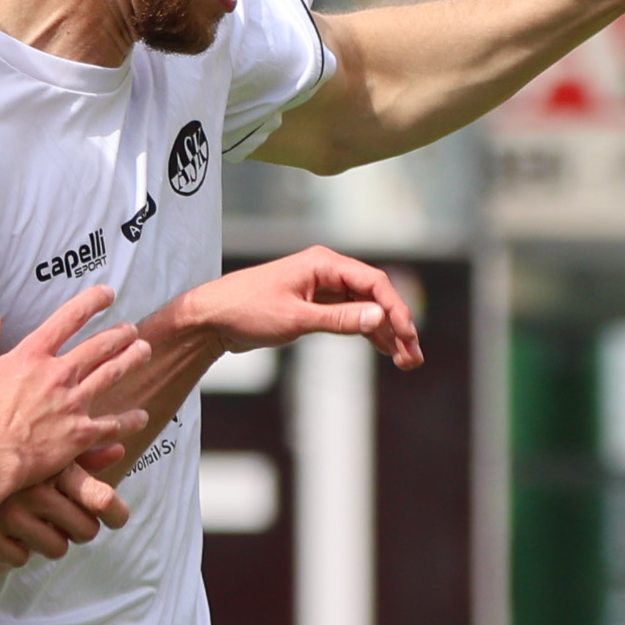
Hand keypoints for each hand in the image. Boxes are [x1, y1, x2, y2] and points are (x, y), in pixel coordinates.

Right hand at [0, 287, 150, 492]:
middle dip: (119, 334)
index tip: (107, 294)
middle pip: (99, 346)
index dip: (92, 302)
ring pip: (112, 375)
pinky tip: (141, 416)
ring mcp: (73, 404)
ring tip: (144, 351)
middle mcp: (59, 374)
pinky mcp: (80, 435)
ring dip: (132, 360)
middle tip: (131, 329)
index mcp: (32, 355)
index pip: (68, 319)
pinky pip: (112, 425)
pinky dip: (129, 420)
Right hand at [0, 464, 131, 564]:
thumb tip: (119, 451)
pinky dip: (14, 550)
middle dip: (79, 530)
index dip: (117, 513)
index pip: (102, 499)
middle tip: (63, 521)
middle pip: (86, 531)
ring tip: (31, 525)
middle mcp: (34, 489)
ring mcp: (9, 515)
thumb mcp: (44, 453)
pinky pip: (21, 559)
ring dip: (49, 542)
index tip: (116, 518)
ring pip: (57, 549)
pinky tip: (3, 532)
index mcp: (53, 466)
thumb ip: (82, 457)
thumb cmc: (7, 465)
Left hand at [173, 248, 426, 368]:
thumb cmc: (247, 310)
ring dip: (384, 333)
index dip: (396, 310)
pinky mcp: (313, 305)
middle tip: (413, 356)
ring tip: (404, 361)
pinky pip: (348, 316)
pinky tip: (382, 350)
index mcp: (323, 263)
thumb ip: (339, 320)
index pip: (374, 283)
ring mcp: (320, 288)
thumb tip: (378, 319)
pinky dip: (364, 333)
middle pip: (374, 297)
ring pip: (363, 309)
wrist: (211, 317)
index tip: (407, 336)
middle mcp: (326, 271)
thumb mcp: (296, 318)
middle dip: (396, 326)